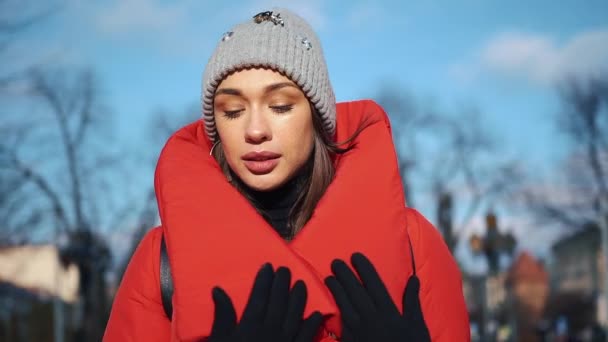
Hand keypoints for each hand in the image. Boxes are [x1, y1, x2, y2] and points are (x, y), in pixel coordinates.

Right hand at [208, 263, 322, 341]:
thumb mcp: (217, 341)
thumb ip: (222, 316)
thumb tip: (219, 290)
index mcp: (248, 328)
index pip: (258, 299)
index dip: (263, 282)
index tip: (268, 267)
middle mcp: (268, 334)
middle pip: (277, 304)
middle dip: (282, 285)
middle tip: (286, 269)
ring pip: (294, 318)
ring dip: (299, 300)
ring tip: (302, 283)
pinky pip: (305, 340)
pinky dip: (312, 326)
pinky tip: (318, 314)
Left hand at [325, 253, 429, 341]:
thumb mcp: (418, 326)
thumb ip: (412, 301)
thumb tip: (413, 278)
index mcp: (390, 313)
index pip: (374, 284)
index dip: (364, 269)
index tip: (355, 256)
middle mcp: (373, 320)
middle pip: (356, 292)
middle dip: (345, 275)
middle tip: (336, 261)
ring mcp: (361, 333)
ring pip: (345, 306)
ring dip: (336, 290)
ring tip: (329, 277)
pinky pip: (342, 325)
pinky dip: (336, 312)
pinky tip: (330, 304)